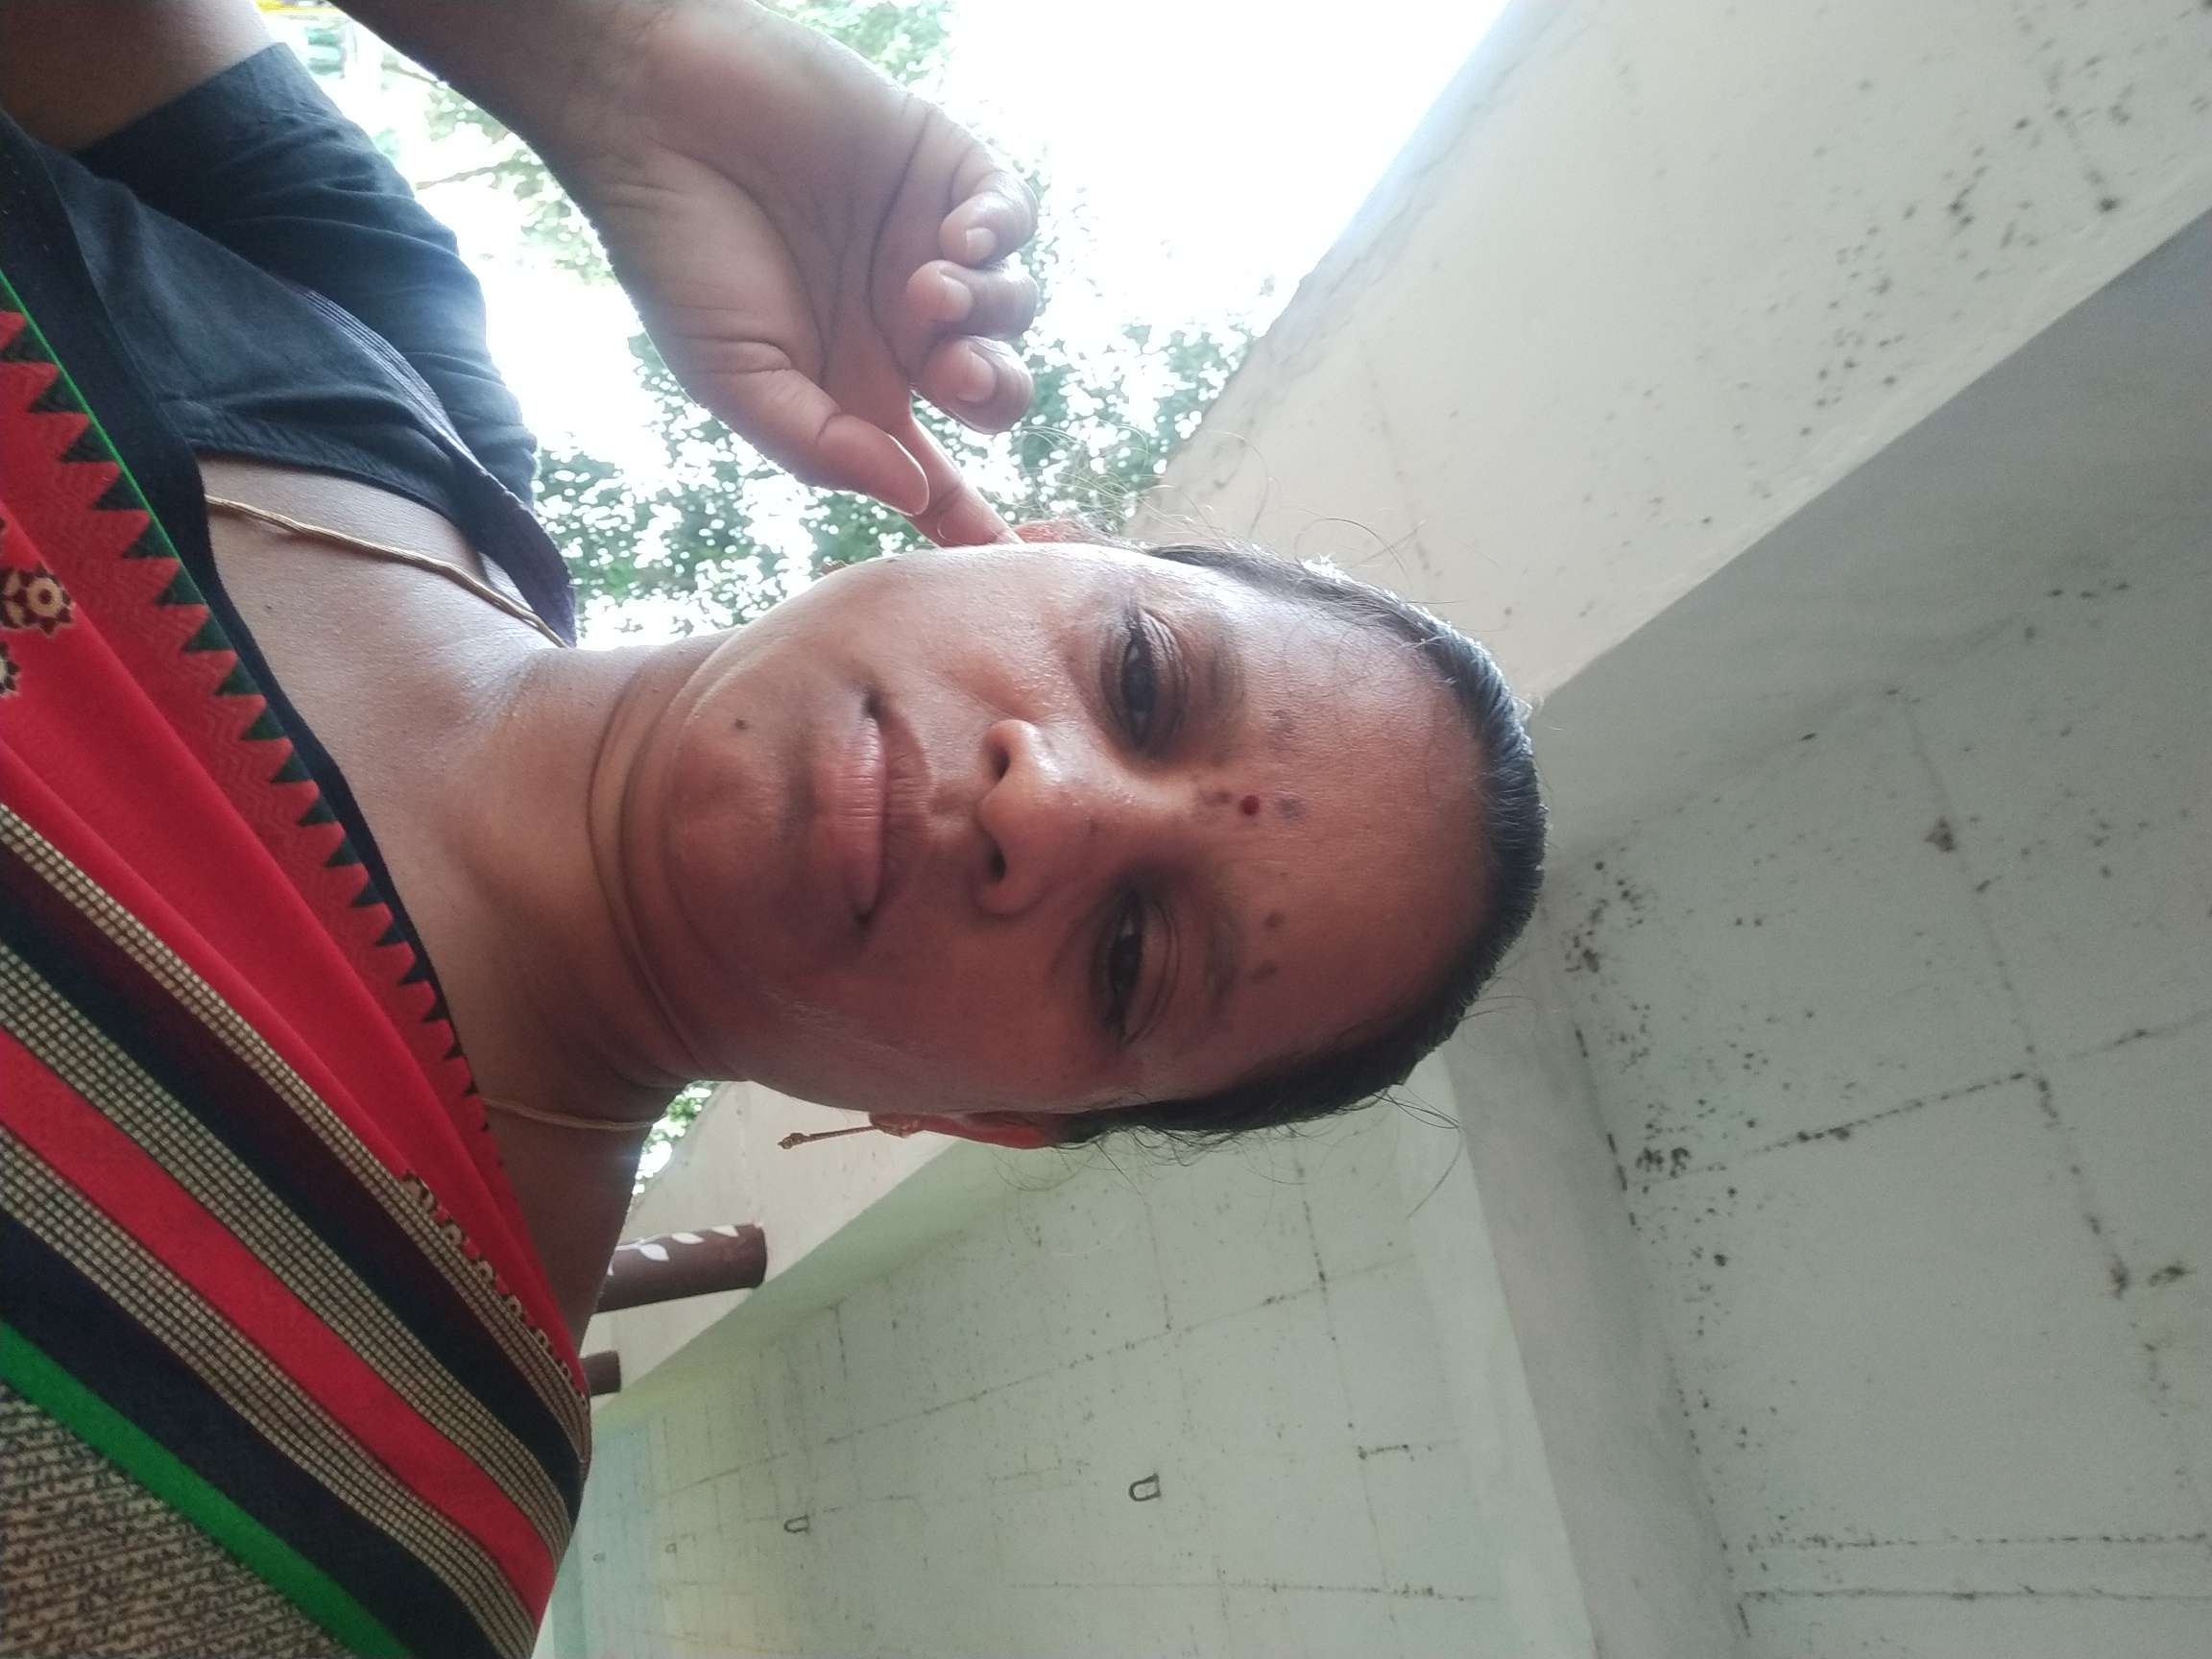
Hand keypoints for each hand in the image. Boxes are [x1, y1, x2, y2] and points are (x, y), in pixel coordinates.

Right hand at [540, 0, 1039, 545]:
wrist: (650, 115)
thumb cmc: (677, 253)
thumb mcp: (735, 379)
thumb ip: (822, 446)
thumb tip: (912, 494)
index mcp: (859, 390)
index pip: (935, 470)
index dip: (973, 516)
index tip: (1007, 555)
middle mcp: (903, 329)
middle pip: (996, 391)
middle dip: (995, 395)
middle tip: (955, 376)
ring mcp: (928, 246)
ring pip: (1014, 307)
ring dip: (987, 312)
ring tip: (923, 290)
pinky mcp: (943, 168)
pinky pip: (1014, 217)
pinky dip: (1002, 234)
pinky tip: (958, 237)